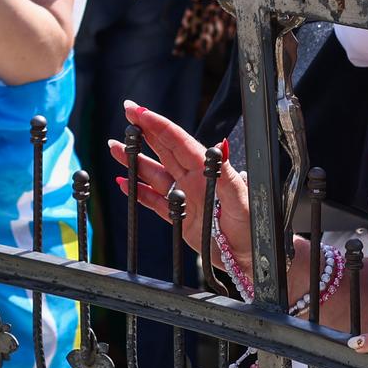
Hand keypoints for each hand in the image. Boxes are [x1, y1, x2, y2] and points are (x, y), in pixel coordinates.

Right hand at [108, 100, 248, 258]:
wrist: (249, 254)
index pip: (178, 141)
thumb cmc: (252, 224)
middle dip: (145, 131)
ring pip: (154, 173)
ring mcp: (185, 196)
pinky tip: (124, 182)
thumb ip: (226, 174)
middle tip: (127, 112)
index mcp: (206, 170)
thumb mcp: (240, 196)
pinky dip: (138, 192)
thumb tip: (220, 146)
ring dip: (135, 160)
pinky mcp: (179, 217)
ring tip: (115, 146)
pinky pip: (154, 200)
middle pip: (164, 150)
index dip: (158, 125)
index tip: (139, 112)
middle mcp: (193, 179)